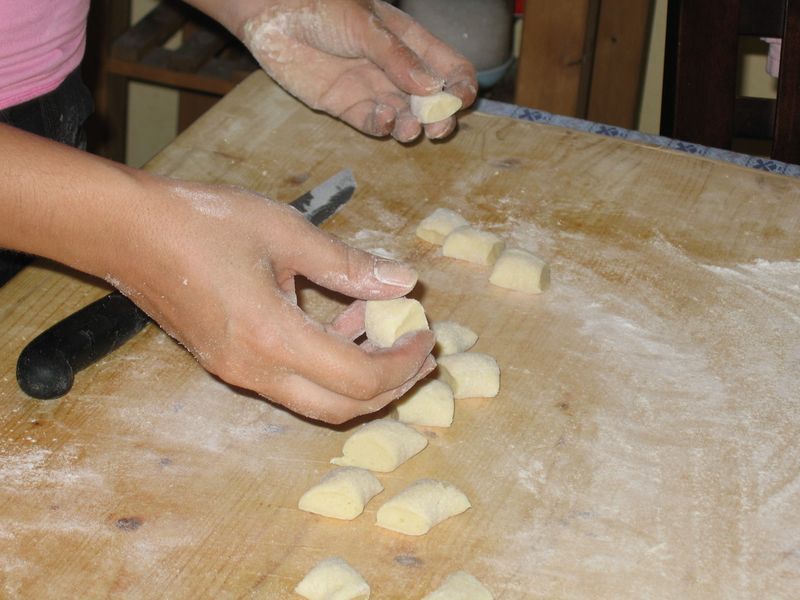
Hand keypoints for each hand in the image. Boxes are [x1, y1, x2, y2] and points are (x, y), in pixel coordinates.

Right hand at [1, 124, 434, 424]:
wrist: (126, 232)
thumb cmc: (202, 222)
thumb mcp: (284, 232)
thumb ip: (347, 263)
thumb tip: (405, 281)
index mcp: (272, 337)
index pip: (359, 377)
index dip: (403, 362)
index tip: (427, 335)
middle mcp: (255, 371)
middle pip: (341, 407)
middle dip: (391, 385)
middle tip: (419, 350)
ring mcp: (237, 374)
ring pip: (316, 402)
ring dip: (359, 379)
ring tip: (384, 332)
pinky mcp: (227, 365)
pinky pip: (290, 384)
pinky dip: (326, 367)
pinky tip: (337, 324)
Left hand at [240, 0, 476, 141]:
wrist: (273, 14)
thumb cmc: (323, 7)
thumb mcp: (366, 27)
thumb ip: (397, 58)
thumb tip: (433, 88)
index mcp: (409, 42)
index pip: (449, 68)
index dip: (461, 86)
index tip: (460, 100)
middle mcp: (396, 69)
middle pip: (431, 100)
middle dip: (439, 116)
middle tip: (437, 127)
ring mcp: (372, 88)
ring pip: (403, 116)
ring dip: (411, 126)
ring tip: (410, 129)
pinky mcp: (347, 106)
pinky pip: (372, 122)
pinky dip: (381, 126)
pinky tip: (383, 120)